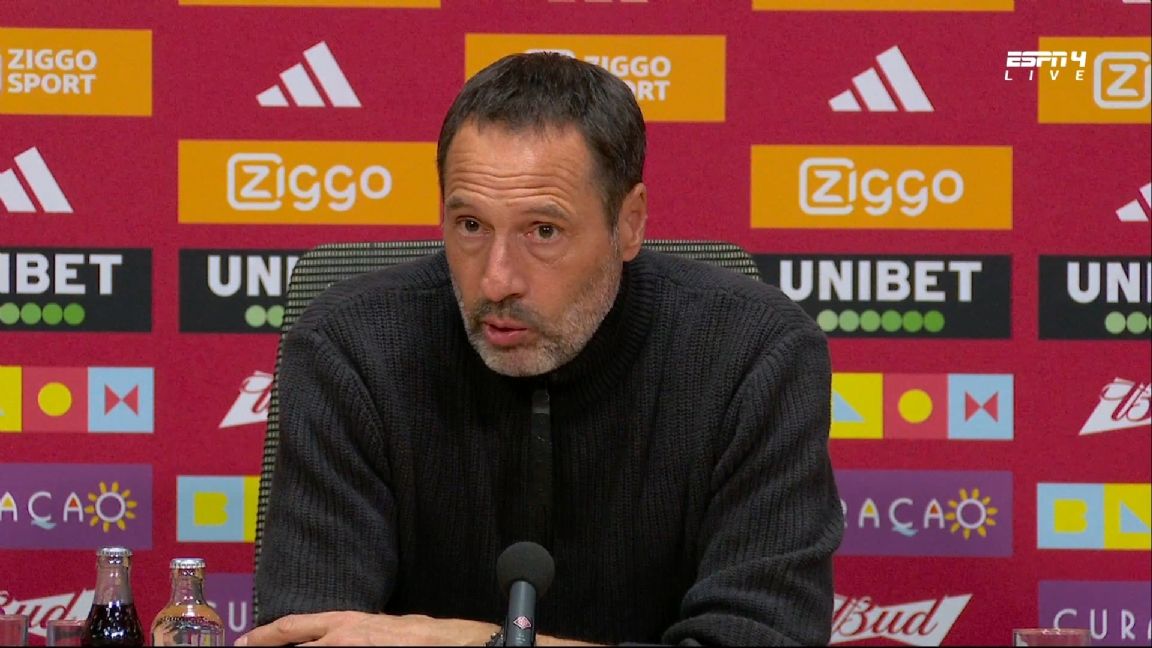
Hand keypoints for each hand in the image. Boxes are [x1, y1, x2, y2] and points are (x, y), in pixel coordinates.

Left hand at [235, 611, 499, 645]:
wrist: (458, 646)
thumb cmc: (430, 638)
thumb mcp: (385, 628)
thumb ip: (356, 633)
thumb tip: (336, 639)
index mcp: (347, 624)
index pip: (293, 628)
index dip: (263, 636)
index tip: (244, 644)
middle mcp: (343, 639)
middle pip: (293, 646)